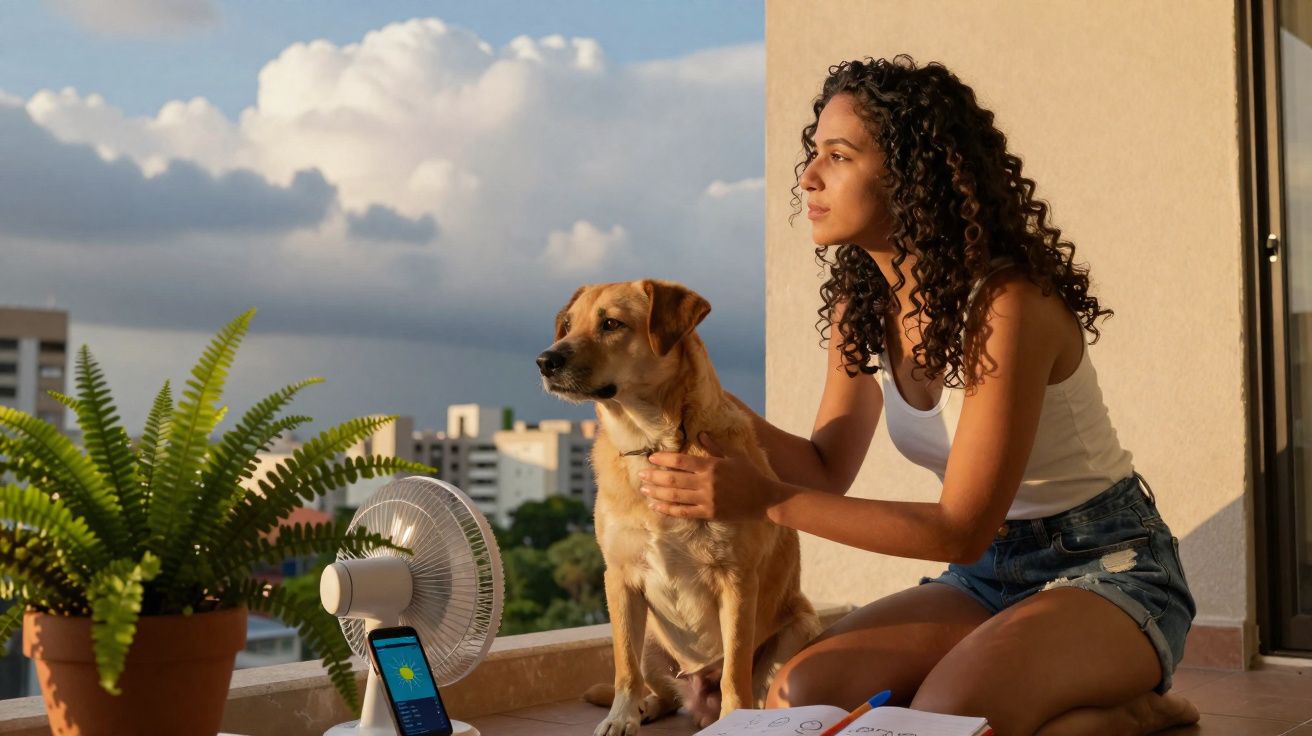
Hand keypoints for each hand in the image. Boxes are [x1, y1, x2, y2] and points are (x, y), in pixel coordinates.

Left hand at [640, 432, 776, 520]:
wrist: (766, 499)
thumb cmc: (751, 475)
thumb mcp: (734, 456)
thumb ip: (715, 447)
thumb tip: (700, 434)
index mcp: (711, 466)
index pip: (681, 460)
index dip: (664, 459)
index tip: (651, 458)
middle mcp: (706, 482)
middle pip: (673, 479)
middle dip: (655, 477)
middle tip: (641, 476)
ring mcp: (707, 499)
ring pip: (675, 495)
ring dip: (657, 492)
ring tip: (644, 490)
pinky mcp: (709, 513)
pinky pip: (684, 512)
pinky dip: (668, 509)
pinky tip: (657, 506)